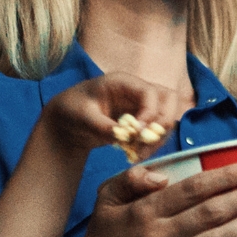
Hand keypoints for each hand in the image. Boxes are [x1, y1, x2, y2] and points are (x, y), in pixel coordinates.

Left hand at [41, 74, 190, 155]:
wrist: (67, 122)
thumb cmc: (71, 111)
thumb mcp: (82, 117)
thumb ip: (102, 126)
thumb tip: (123, 137)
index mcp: (122, 82)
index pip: (150, 92)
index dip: (150, 112)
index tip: (139, 134)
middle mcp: (137, 91)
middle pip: (169, 99)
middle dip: (163, 123)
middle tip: (146, 142)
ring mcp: (142, 106)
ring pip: (167, 117)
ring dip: (159, 137)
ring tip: (139, 154)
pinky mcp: (143, 121)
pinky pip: (158, 131)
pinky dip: (153, 144)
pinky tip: (137, 155)